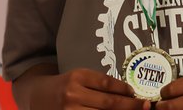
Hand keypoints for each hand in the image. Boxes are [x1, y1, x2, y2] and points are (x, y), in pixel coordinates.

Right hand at [28, 68, 146, 109]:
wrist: (37, 95)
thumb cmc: (65, 85)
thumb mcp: (80, 77)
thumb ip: (100, 83)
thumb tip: (128, 92)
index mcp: (78, 77)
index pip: (108, 84)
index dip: (125, 90)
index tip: (138, 94)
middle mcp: (73, 94)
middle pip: (108, 103)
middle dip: (130, 106)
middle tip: (146, 106)